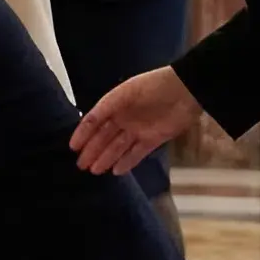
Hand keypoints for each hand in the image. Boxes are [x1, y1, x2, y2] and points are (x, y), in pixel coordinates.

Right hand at [72, 66, 201, 176]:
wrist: (186, 90)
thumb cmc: (153, 88)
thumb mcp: (125, 93)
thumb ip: (106, 108)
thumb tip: (87, 122)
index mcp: (115, 104)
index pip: (94, 121)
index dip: (83, 134)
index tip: (73, 148)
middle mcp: (124, 118)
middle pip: (104, 137)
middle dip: (92, 151)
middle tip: (81, 166)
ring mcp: (138, 130)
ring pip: (118, 147)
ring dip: (106, 158)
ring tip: (95, 171)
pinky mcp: (154, 139)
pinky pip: (137, 153)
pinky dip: (127, 162)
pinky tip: (116, 171)